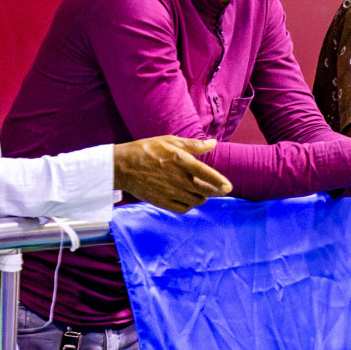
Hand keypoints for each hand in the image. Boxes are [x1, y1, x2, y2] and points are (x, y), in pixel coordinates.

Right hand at [112, 136, 232, 213]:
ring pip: (196, 201)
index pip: (206, 174)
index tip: (228, 187)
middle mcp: (177, 178)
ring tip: (201, 190)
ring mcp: (170, 192)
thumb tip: (213, 144)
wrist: (122, 166)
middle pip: (205, 191)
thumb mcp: (170, 141)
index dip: (219, 182)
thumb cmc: (146, 150)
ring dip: (202, 197)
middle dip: (216, 191)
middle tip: (220, 189)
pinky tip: (188, 198)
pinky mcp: (162, 202)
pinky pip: (183, 208)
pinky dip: (190, 205)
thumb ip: (194, 145)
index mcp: (180, 161)